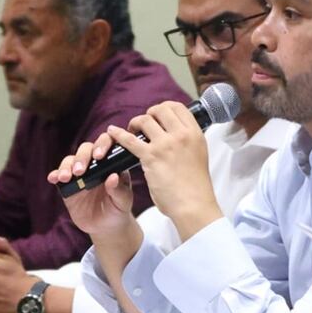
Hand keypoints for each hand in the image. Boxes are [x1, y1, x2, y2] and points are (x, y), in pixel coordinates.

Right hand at [48, 135, 136, 238]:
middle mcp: (95, 163)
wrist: (105, 226)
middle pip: (86, 149)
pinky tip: (54, 179)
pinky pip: (59, 175)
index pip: (107, 144)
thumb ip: (119, 190)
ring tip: (66, 177)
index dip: (102, 144)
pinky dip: (55, 175)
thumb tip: (113, 177)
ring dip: (67, 166)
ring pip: (70, 160)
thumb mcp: (123, 202)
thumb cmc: (118, 209)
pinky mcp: (68, 184)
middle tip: (80, 171)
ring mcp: (80, 173)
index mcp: (112, 163)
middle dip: (81, 157)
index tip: (98, 156)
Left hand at [118, 101, 220, 239]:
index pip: (178, 107)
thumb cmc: (196, 187)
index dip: (165, 107)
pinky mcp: (151, 157)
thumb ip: (188, 143)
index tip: (159, 115)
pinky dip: (119, 134)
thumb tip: (176, 136)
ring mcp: (166, 145)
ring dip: (135, 123)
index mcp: (196, 134)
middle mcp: (182, 135)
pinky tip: (112, 132)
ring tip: (132, 131)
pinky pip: (130, 139)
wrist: (194, 205)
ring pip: (144, 120)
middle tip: (144, 124)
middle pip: (160, 109)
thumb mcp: (199, 156)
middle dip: (149, 114)